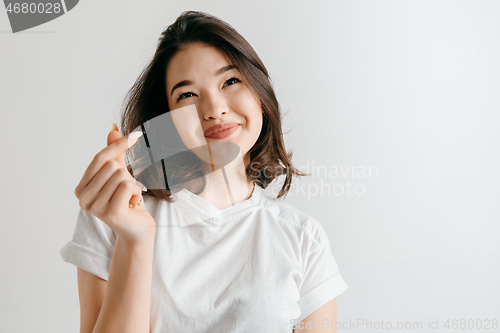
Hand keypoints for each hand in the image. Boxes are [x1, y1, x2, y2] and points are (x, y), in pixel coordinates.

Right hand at [74, 123, 155, 241]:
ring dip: (132, 185)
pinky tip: (132, 204)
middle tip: (127, 191)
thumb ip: (114, 153)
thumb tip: (113, 127)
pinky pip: (127, 185)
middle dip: (126, 175)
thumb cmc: (127, 200)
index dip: (117, 145)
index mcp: (81, 188)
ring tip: (129, 198)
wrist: (138, 229)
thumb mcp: (120, 173)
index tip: (135, 136)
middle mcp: (83, 199)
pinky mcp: (111, 213)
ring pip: (121, 175)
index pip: (99, 158)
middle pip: (111, 166)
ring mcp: (95, 208)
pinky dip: (136, 191)